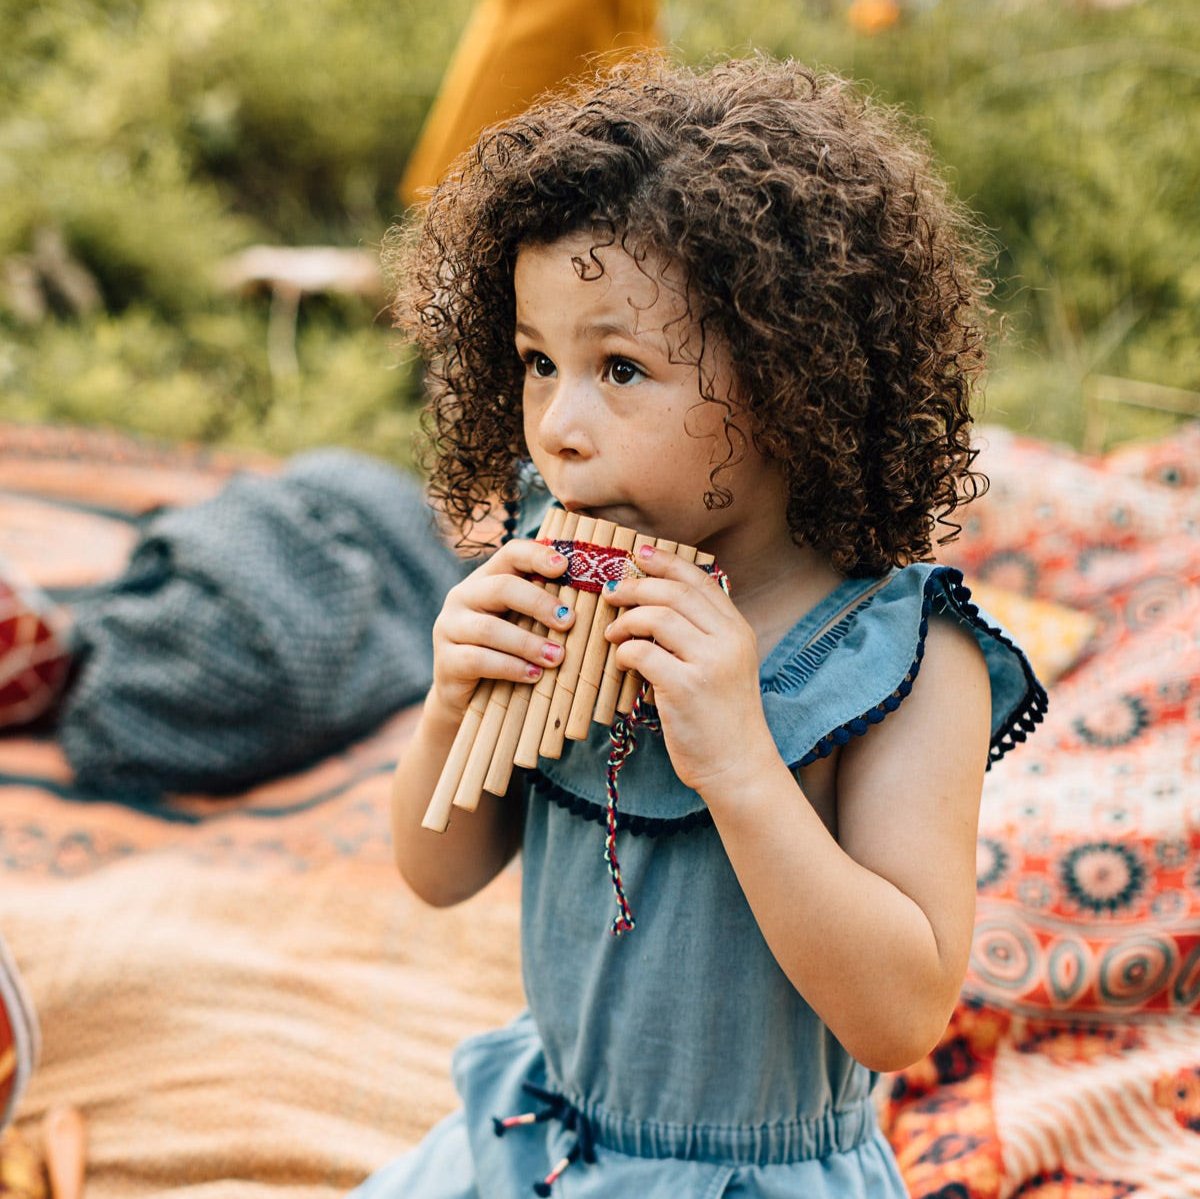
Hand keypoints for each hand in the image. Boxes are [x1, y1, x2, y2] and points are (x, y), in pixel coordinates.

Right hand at [427, 538, 574, 722]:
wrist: (465, 696)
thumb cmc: (504, 653)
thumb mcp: (522, 625)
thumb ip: (543, 609)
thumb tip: (596, 596)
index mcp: (485, 579)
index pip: (510, 554)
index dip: (538, 556)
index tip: (566, 567)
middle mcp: (463, 597)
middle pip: (502, 587)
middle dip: (539, 603)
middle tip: (568, 622)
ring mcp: (449, 627)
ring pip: (490, 628)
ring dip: (529, 643)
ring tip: (557, 657)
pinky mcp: (446, 660)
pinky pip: (478, 660)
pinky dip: (510, 667)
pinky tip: (533, 675)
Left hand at [603, 546, 773, 794]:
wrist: (737, 765)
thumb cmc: (721, 717)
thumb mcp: (725, 666)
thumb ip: (703, 634)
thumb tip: (658, 603)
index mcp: (738, 630)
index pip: (699, 580)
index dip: (666, 562)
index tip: (639, 554)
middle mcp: (728, 640)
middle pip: (675, 592)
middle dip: (636, 586)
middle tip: (610, 593)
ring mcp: (709, 663)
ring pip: (658, 616)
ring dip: (626, 619)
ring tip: (613, 632)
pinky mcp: (686, 687)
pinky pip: (643, 652)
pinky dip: (625, 651)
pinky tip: (622, 661)